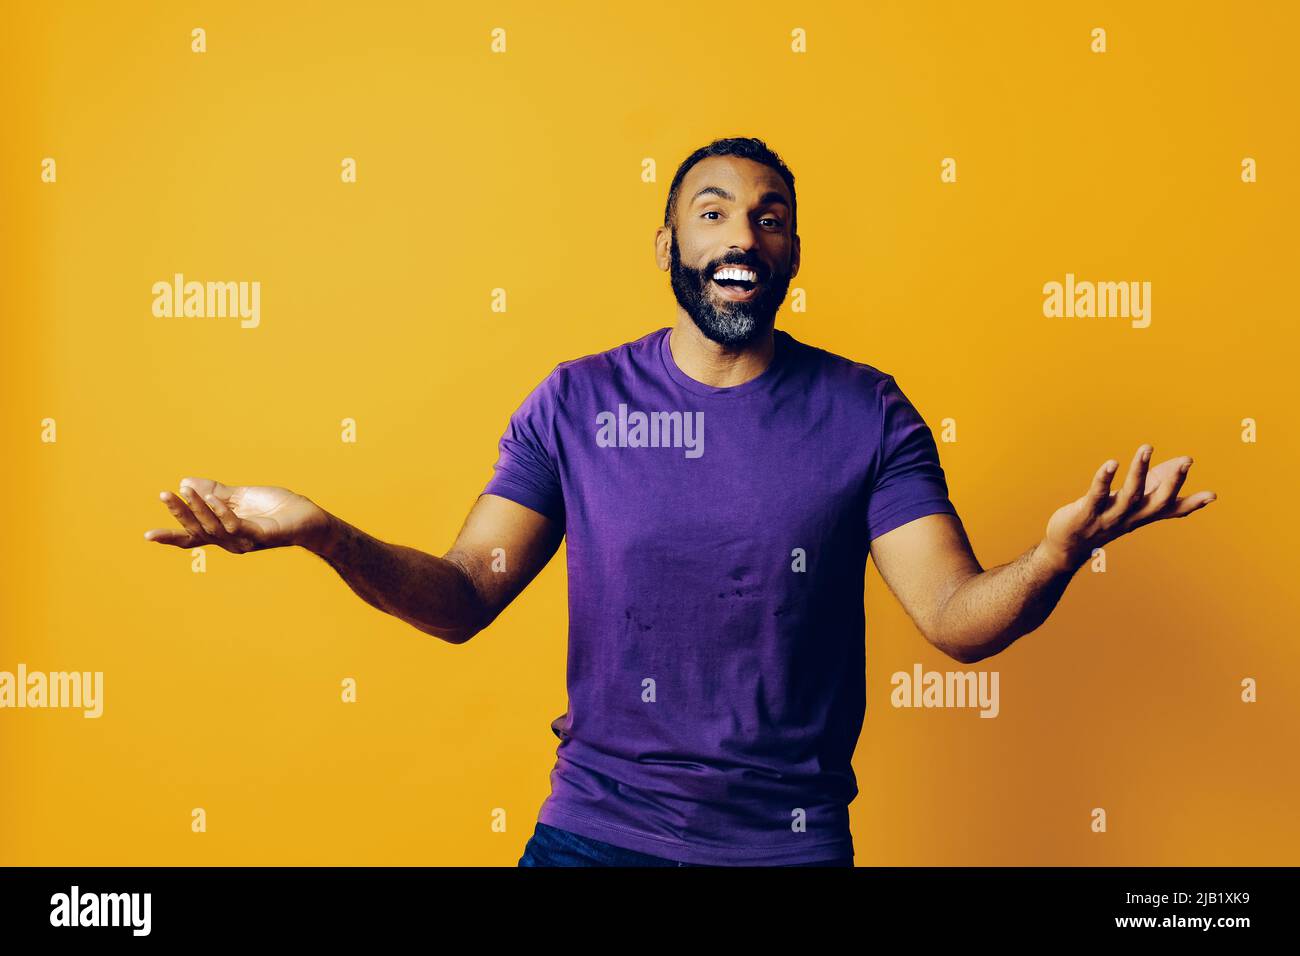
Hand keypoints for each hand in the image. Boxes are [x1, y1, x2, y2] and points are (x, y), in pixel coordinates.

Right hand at [144, 477, 329, 553]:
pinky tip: (215, 499)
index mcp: (223, 532)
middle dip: (180, 513)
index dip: (171, 536)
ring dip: (199, 508)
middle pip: (198, 531)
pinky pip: (237, 525)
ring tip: (186, 490)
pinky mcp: (261, 536)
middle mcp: (231, 541)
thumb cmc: (275, 508)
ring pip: (214, 527)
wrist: (307, 516)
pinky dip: (224, 512)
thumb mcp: (240, 496)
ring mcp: (246, 541)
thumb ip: (215, 492)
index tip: (147, 536)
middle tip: (164, 494)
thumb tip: (186, 480)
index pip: (193, 536)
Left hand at [1043, 444, 1216, 569]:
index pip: (1171, 510)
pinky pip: (1097, 494)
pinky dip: (1104, 479)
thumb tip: (1185, 462)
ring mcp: (1109, 517)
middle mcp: (1130, 517)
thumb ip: (1157, 482)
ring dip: (1139, 470)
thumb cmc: (1105, 516)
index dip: (1192, 503)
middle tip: (1187, 461)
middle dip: (1173, 482)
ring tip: (1147, 447)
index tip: (1213, 495)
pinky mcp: (1086, 513)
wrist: (1068, 545)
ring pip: (1129, 494)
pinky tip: (1112, 463)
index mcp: (1142, 515)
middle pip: (1157, 502)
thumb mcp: (1133, 501)